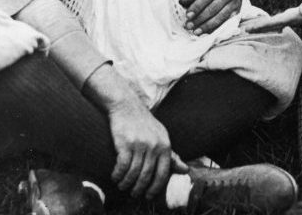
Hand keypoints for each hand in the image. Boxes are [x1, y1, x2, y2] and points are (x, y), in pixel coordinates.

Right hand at [83, 66, 185, 198]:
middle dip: (139, 188)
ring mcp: (140, 144)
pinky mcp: (125, 143)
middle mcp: (154, 145)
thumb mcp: (162, 137)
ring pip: (134, 172)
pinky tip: (115, 176)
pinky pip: (122, 166)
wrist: (127, 106)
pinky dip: (118, 174)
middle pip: (147, 175)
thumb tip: (185, 169)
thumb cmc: (144, 123)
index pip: (163, 172)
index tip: (149, 195)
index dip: (156, 187)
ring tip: (122, 186)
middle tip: (134, 194)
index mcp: (165, 145)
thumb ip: (171, 155)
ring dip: (126, 183)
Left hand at [179, 0, 242, 34]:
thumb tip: (181, 2)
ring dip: (207, 26)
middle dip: (200, 19)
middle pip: (214, 8)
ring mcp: (235, 2)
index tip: (187, 16)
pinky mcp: (238, 9)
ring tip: (196, 32)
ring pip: (221, 16)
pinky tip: (207, 32)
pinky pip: (227, 21)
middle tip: (189, 26)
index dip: (197, 7)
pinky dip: (217, 28)